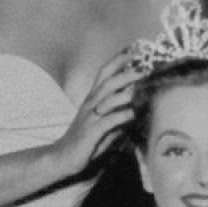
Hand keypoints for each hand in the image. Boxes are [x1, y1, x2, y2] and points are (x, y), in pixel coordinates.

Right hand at [50, 51, 141, 175]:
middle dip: (127, 72)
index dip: (117, 60)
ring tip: (143, 86)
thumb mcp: (104, 125)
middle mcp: (91, 104)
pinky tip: (134, 114)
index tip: (133, 49)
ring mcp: (90, 117)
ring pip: (109, 98)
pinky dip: (122, 115)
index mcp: (93, 99)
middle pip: (109, 82)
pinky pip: (108, 120)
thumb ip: (118, 116)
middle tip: (145, 66)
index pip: (104, 74)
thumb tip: (136, 109)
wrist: (62, 157)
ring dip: (127, 91)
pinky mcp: (91, 132)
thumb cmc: (85, 141)